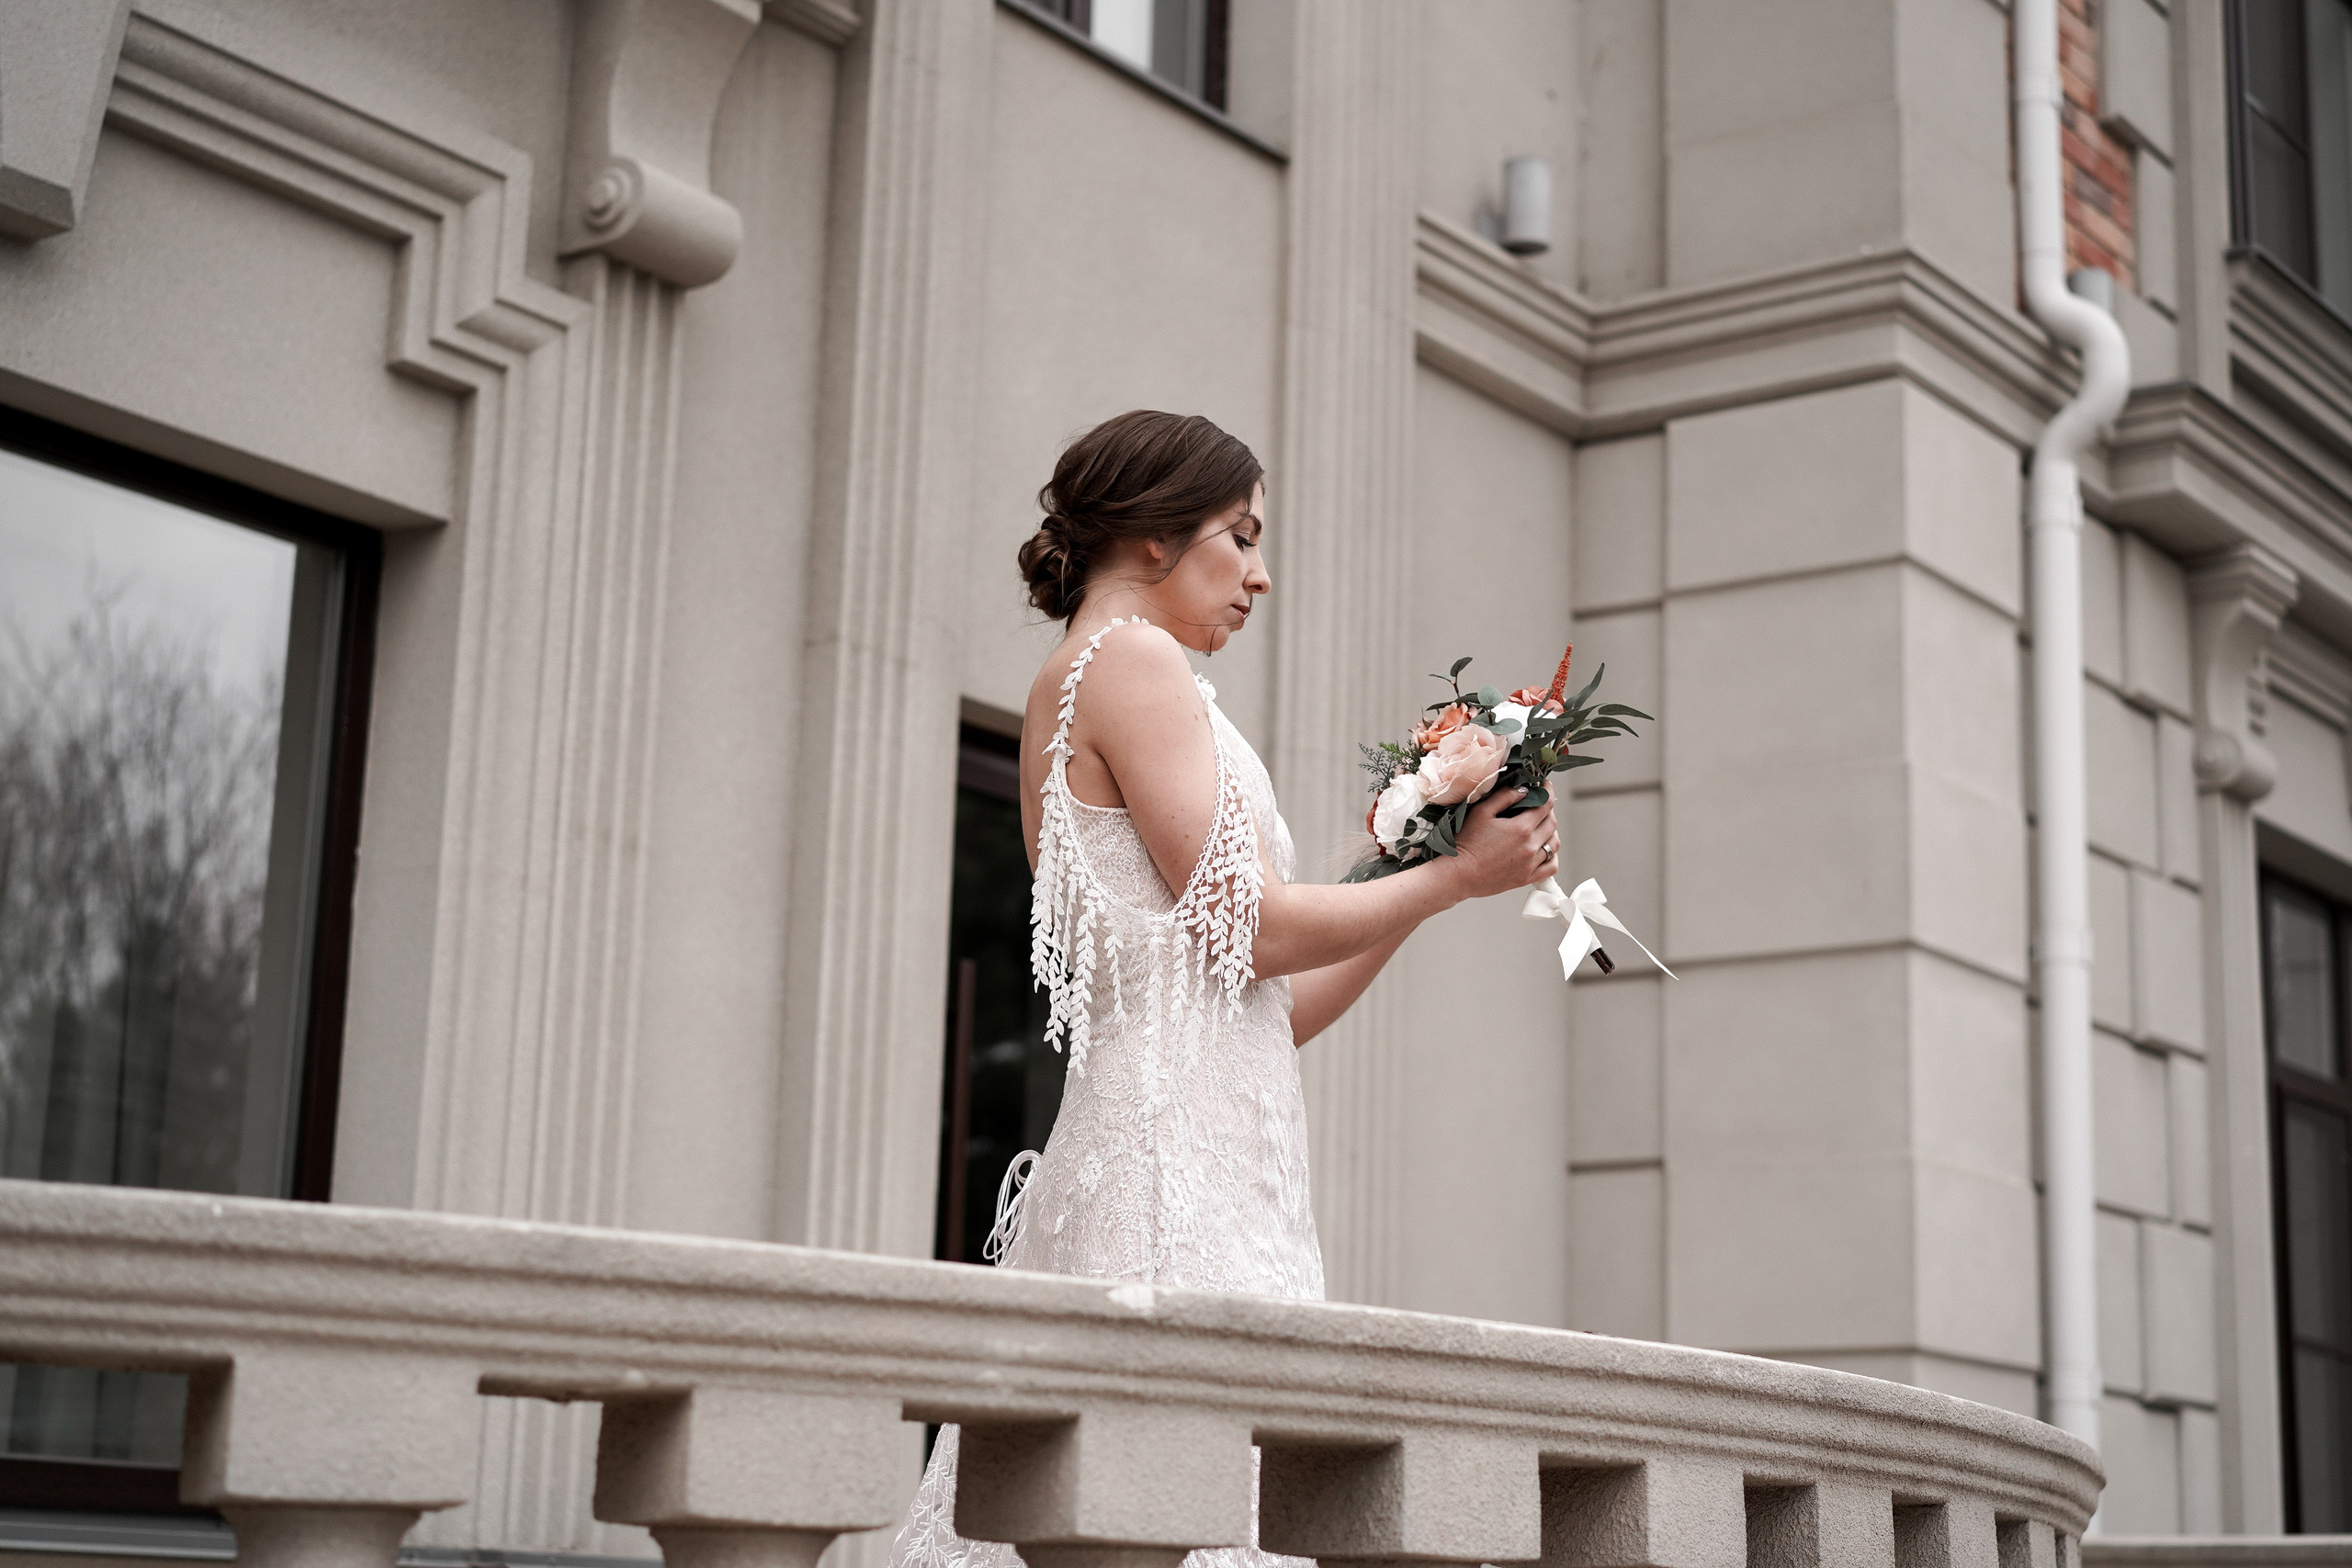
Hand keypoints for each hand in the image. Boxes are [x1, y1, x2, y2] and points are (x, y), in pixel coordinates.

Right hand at [1439, 787, 1558, 901]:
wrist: (1458, 874)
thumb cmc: (1466, 842)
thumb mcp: (1481, 812)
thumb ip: (1504, 797)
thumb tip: (1523, 790)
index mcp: (1521, 828)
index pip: (1545, 805)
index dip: (1548, 791)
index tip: (1546, 785)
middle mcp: (1530, 846)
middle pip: (1552, 823)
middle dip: (1548, 810)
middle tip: (1540, 805)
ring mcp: (1530, 864)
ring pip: (1554, 845)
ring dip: (1551, 832)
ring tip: (1542, 827)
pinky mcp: (1526, 878)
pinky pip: (1551, 867)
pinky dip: (1553, 857)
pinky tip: (1543, 851)